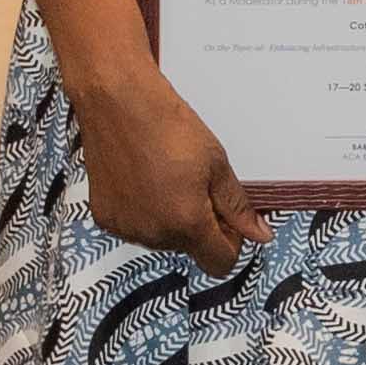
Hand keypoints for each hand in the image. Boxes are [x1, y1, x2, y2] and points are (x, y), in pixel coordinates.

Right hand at [72, 67, 266, 278]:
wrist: (118, 101)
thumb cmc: (168, 125)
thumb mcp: (216, 164)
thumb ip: (238, 207)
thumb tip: (260, 235)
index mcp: (187, 223)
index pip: (220, 263)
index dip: (232, 242)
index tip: (227, 217)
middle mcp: (154, 234)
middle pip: (190, 249)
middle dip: (200, 225)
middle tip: (197, 185)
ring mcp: (126, 227)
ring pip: (162, 239)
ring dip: (171, 220)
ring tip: (167, 178)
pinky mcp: (105, 216)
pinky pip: (135, 227)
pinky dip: (144, 212)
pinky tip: (144, 180)